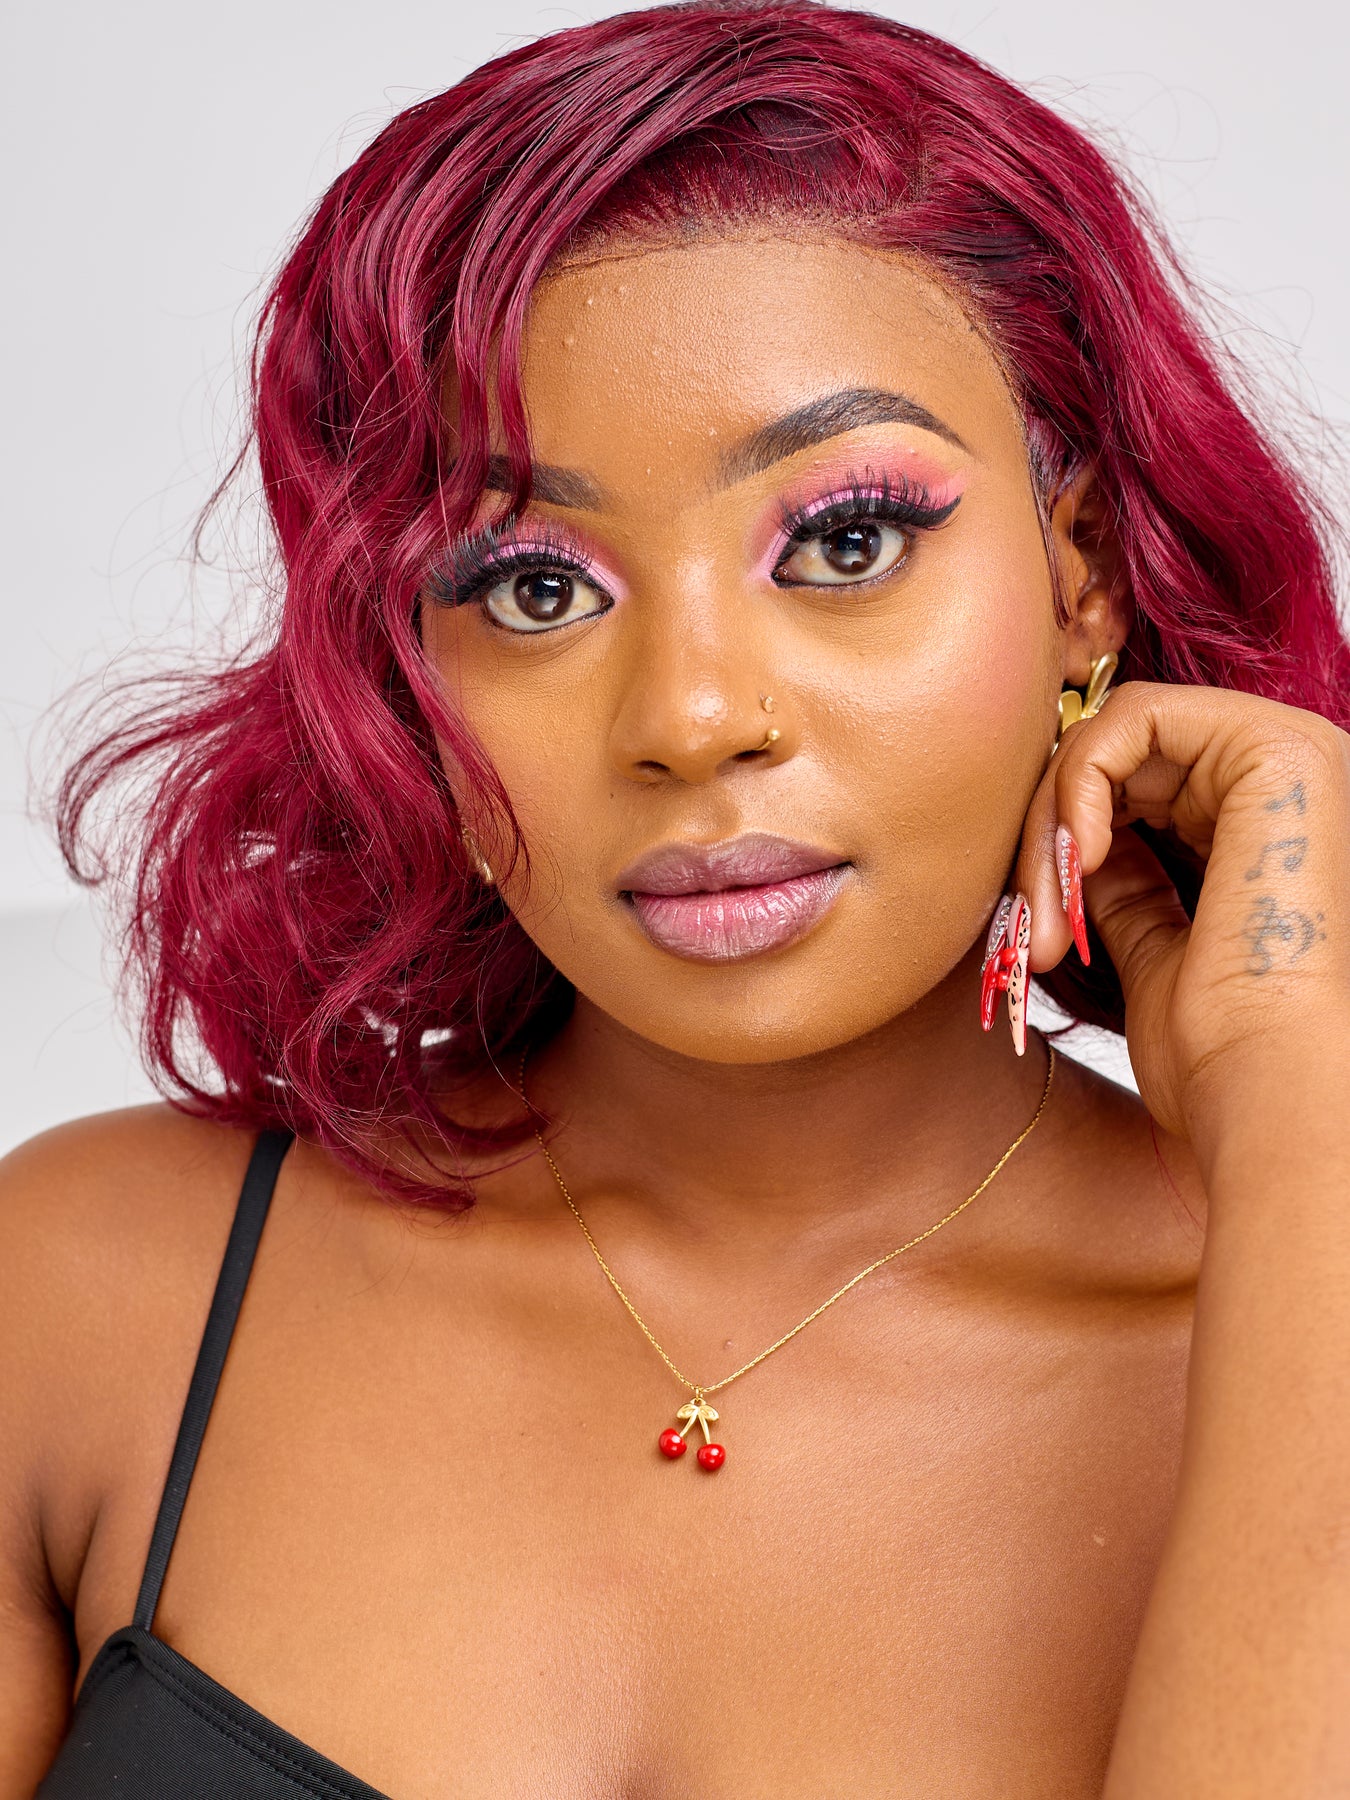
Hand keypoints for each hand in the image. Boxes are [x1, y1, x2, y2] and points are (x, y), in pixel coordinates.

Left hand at [1013, 681, 1349, 1137]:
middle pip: (1124, 756)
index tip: (1035, 928)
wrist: (1276, 1093)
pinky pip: (1133, 717)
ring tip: (1044, 915)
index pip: (1144, 788)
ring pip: (1117, 734)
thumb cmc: (1227, 1056)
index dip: (1069, 842)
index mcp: (1280, 830)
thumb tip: (1078, 853)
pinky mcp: (1278, 746)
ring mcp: (1295, 756)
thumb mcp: (1156, 954)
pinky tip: (1080, 859)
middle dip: (1051, 838)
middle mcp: (1296, 784)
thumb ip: (1128, 890)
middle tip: (1028, 929)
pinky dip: (1078, 782)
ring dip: (1055, 823)